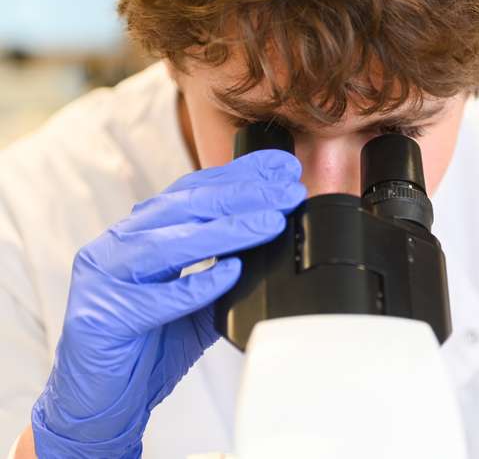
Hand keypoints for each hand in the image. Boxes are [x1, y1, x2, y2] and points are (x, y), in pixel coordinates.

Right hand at [30, 150, 305, 457]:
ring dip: (226, 230)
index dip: (239, 175)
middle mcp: (119, 246)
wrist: (101, 401)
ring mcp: (105, 278)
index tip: (282, 168)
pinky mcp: (100, 318)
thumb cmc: (147, 344)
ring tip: (270, 222)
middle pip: (185, 208)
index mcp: (140, 233)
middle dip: (243, 195)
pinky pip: (155, 299)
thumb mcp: (196, 301)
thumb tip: (275, 243)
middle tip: (288, 190)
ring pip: (169, 243)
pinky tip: (231, 272)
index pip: (192, 191)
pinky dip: (196, 285)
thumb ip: (224, 272)